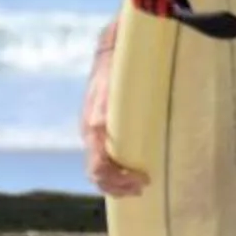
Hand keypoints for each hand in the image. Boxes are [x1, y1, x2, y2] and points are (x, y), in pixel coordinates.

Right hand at [81, 19, 146, 196]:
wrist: (115, 49)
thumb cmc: (121, 68)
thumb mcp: (117, 86)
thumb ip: (108, 107)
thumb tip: (101, 125)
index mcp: (94, 127)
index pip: (98, 167)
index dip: (119, 180)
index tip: (144, 180)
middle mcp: (90, 132)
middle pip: (97, 174)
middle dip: (119, 186)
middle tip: (144, 186)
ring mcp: (94, 130)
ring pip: (99, 168)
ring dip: (117, 182)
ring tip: (138, 185)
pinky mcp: (101, 127)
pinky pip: (104, 156)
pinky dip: (117, 171)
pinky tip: (132, 172)